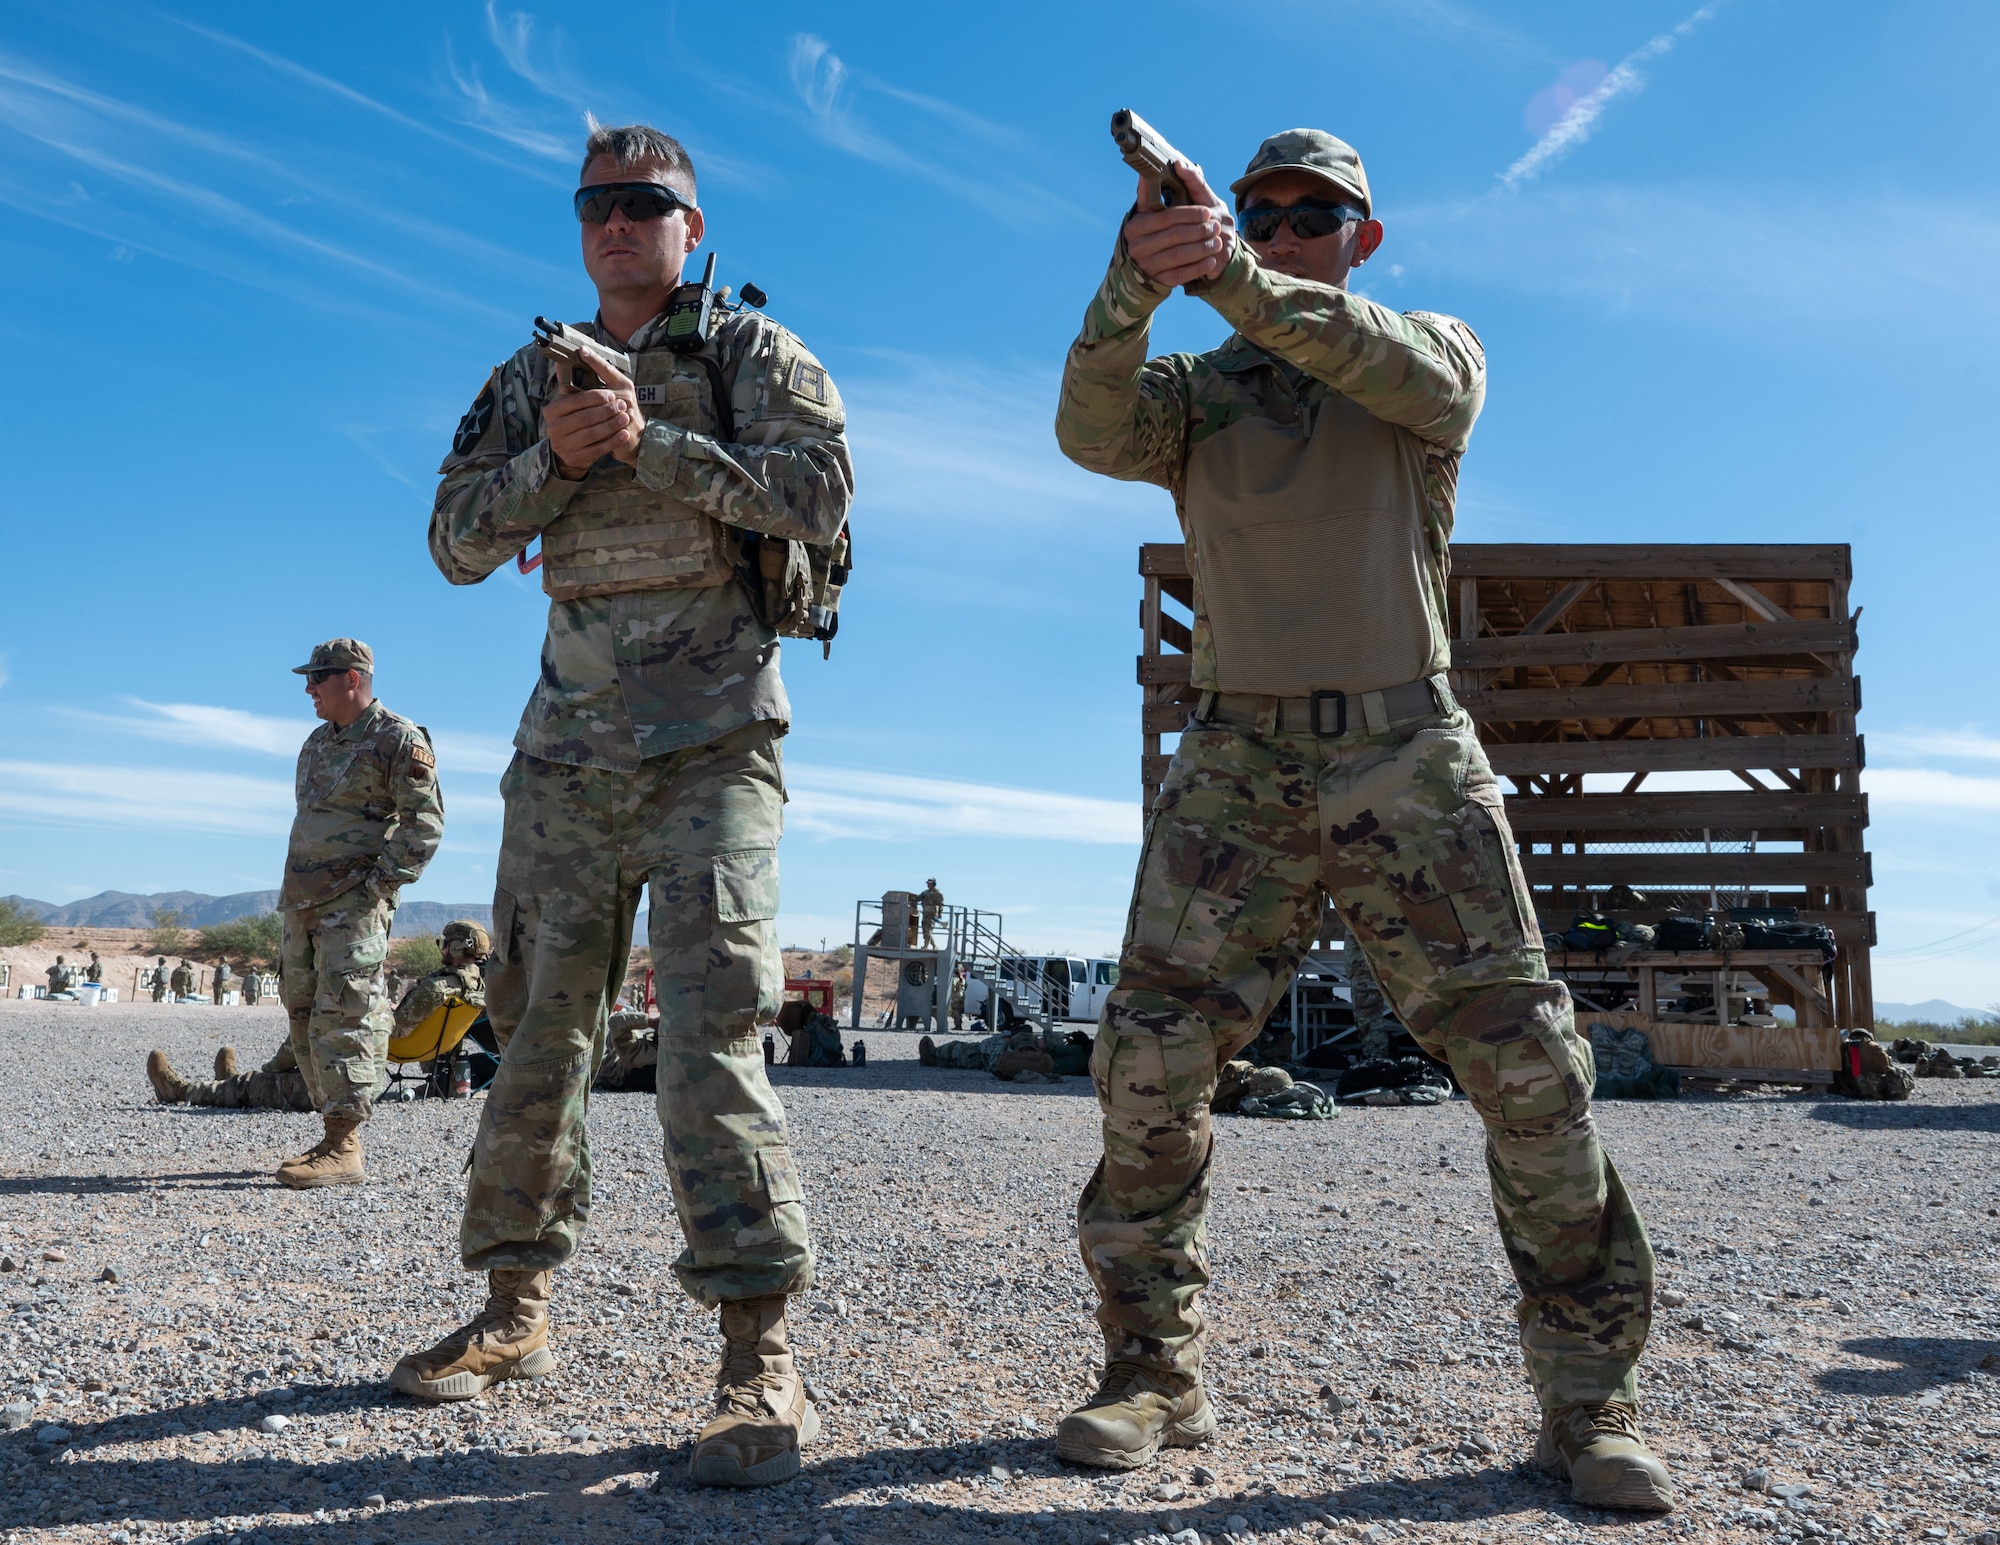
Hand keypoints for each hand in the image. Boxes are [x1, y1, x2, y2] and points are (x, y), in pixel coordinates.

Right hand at [544, 350, 644, 476]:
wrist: (570, 451)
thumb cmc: (573, 420)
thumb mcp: (569, 402)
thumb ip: (570, 382)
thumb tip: (565, 359)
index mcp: (551, 411)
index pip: (576, 400)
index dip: (595, 397)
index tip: (611, 394)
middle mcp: (554, 428)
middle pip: (586, 417)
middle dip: (607, 411)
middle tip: (623, 405)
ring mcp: (563, 445)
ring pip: (593, 433)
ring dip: (612, 425)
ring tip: (626, 417)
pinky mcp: (576, 458)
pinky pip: (598, 448)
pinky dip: (613, 441)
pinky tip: (624, 434)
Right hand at [1124, 158, 1234, 287]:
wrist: (1140, 269)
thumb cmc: (1150, 233)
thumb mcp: (1147, 214)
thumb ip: (1150, 193)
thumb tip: (1147, 170)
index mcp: (1135, 227)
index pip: (1166, 218)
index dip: (1189, 214)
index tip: (1207, 211)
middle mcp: (1138, 247)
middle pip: (1175, 236)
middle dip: (1199, 231)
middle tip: (1216, 226)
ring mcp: (1147, 266)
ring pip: (1180, 256)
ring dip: (1202, 248)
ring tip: (1217, 242)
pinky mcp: (1158, 281)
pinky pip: (1182, 274)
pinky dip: (1198, 267)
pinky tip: (1211, 260)